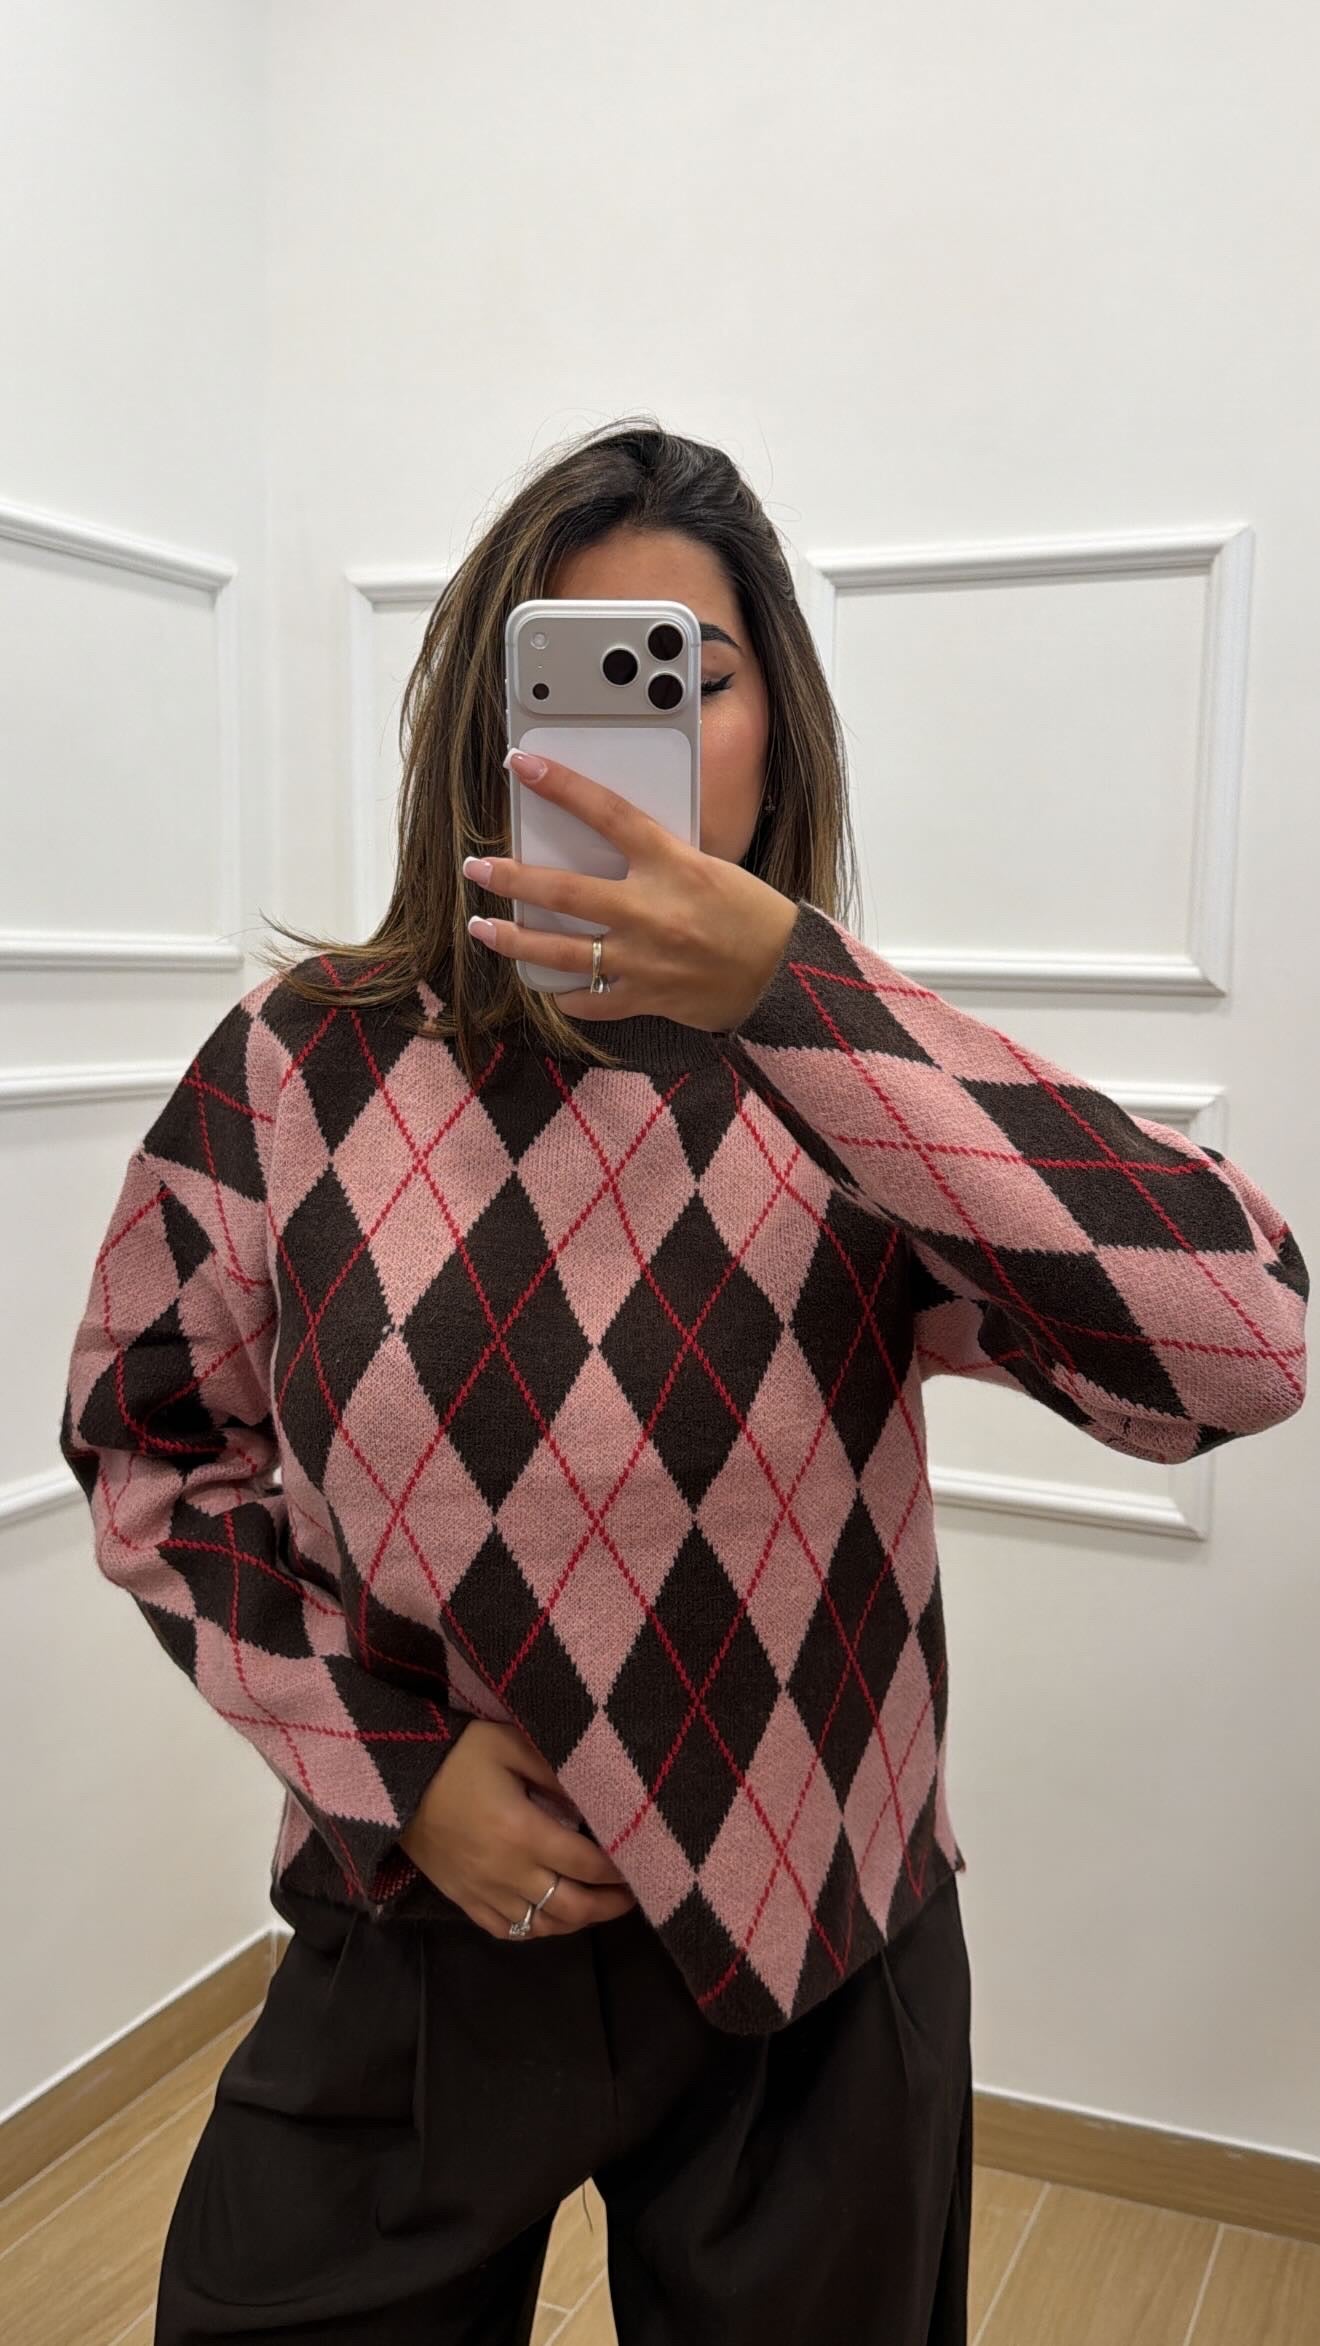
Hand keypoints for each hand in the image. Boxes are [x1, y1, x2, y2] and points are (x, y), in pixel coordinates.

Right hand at [399, 1719, 638, 1938]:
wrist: (393, 1782)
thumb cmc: (455, 1756)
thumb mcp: (508, 1743)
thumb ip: (553, 1771)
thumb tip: (591, 1799)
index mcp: (523, 1832)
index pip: (586, 1862)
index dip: (618, 1868)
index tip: (639, 1861)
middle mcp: (508, 1872)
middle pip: (572, 1906)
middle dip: (609, 1905)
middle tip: (631, 1895)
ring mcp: (484, 1892)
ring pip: (543, 1925)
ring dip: (578, 1922)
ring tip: (599, 1907)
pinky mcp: (464, 1900)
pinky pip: (507, 1930)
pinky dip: (536, 1930)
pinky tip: (551, 1918)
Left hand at [462, 749, 797, 1032]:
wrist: (783, 973)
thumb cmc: (753, 916)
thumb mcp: (710, 867)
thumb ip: (659, 860)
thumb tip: (611, 850)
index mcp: (671, 864)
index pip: (606, 812)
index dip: (560, 785)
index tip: (521, 764)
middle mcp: (650, 910)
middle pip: (562, 890)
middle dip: (510, 877)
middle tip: (477, 867)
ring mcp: (643, 958)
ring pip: (561, 950)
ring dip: (515, 939)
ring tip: (483, 928)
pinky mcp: (645, 996)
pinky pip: (591, 1000)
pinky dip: (567, 995)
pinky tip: (548, 987)